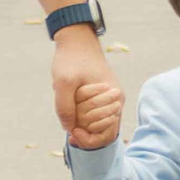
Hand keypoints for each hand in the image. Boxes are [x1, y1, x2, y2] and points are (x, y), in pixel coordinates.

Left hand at [54, 26, 119, 148]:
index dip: (88, 139)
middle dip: (85, 131)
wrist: (77, 40)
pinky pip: (96, 117)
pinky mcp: (103, 97)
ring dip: (84, 126)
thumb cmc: (71, 59)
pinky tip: (72, 118)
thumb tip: (69, 128)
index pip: (106, 134)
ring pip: (99, 126)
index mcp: (113, 98)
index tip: (71, 133)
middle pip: (103, 132)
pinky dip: (84, 120)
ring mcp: (111, 99)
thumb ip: (64, 108)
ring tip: (69, 119)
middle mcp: (116, 100)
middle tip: (68, 124)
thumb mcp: (63, 83)